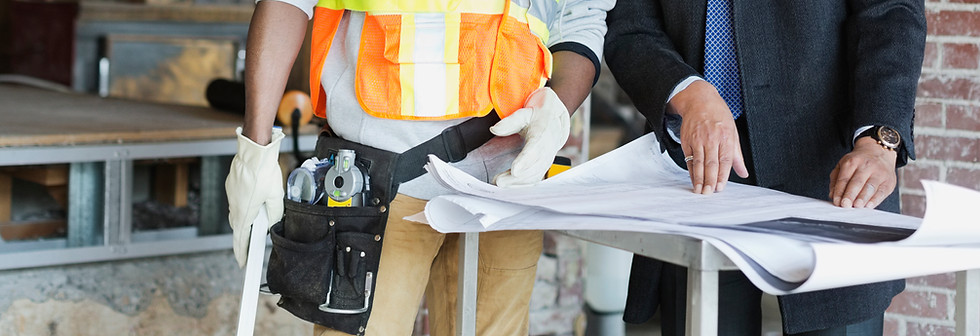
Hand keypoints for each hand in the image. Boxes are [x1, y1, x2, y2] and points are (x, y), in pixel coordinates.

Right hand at [226, 127, 284, 266]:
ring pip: (236, 213)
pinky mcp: (231, 186)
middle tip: (251, 246)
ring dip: (245, 219)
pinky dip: (243, 205)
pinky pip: (236, 200)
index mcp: (244, 212)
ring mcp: (231, 195)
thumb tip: (274, 221)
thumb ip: (275, 212)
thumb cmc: (264, 171)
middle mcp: (234, 206)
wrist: (254, 151)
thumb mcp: (276, 196)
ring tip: (256, 221)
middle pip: (238, 227)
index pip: (241, 239)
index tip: (243, 263)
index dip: (242, 253)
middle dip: (244, 237)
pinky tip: (254, 201)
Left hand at [491, 87, 570, 187]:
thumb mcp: (523, 112)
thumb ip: (509, 121)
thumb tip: (494, 129)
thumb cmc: (537, 115)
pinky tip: (509, 185)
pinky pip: (537, 177)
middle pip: (535, 166)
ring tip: (500, 183)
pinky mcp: (546, 164)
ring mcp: (549, 157)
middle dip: (517, 177)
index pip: (535, 148)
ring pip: (536, 174)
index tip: (515, 171)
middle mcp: (549, 147)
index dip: (526, 161)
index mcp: (543, 132)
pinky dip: (523, 184)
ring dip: (518, 183)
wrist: (554, 118)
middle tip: (498, 181)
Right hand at [669, 81, 748, 193]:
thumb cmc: (719, 116)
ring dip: (699, 178)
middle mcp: (711, 138)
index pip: (725, 160)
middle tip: (709, 192)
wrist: (700, 101)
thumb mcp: (733, 132)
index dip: (723, 175)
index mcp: (726, 137)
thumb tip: (743, 172)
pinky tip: (693, 179)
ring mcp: (698, 139)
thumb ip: (737, 155)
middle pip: (711, 163)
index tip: (721, 187)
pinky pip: (689, 159)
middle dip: (710, 180)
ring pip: (699, 162)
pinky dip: (691, 171)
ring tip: (700, 190)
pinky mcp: (687, 141)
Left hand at [829, 137, 898, 207]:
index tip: (837, 202)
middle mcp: (866, 166)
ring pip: (870, 187)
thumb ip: (836, 180)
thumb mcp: (843, 165)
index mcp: (852, 162)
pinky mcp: (889, 181)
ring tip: (856, 206)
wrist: (879, 151)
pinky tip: (869, 205)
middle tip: (845, 205)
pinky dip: (875, 200)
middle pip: (857, 182)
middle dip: (850, 195)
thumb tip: (833, 195)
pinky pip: (882, 192)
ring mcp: (879, 173)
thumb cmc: (858, 162)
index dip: (840, 191)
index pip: (844, 179)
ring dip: (863, 198)